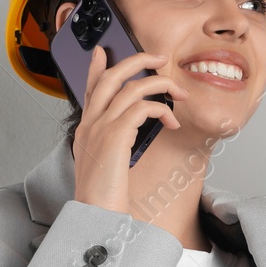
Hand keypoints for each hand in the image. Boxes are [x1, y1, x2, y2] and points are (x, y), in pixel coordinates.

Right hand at [71, 49, 188, 215]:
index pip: (90, 89)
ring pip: (130, 87)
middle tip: (158, 58)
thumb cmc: (104, 195)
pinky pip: (143, 107)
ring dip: (160, 85)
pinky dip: (163, 109)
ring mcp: (100, 127)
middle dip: (136, 61)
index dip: (96, 67)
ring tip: (179, 93)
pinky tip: (172, 123)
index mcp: (86, 130)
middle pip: (110, 77)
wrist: (96, 214)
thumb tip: (130, 130)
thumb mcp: (106, 164)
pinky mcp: (115, 135)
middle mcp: (90, 124)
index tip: (103, 52)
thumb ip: (114, 143)